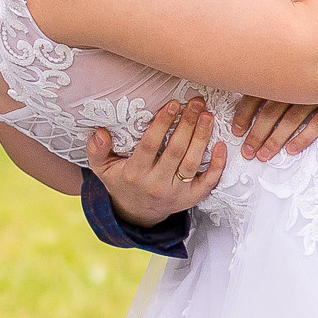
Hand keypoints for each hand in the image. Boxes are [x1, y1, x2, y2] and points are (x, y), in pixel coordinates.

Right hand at [89, 99, 222, 224]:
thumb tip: (99, 132)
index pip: (150, 145)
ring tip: (208, 116)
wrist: (137, 214)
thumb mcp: (102, 169)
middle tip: (196, 103)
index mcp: (135, 174)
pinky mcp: (191, 199)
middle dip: (187, 124)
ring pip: (192, 163)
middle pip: (175, 151)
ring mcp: (176, 194)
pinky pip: (208, 182)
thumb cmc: (122, 182)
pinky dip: (217, 164)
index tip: (173, 104)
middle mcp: (156, 185)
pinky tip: (220, 145)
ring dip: (202, 138)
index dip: (162, 123)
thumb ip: (96, 150)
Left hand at [235, 76, 317, 162]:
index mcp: (286, 73)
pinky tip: (292, 149)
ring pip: (292, 118)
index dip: (245, 113)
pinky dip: (304, 136)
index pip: (259, 93)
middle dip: (257, 132)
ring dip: (276, 138)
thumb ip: (276, 81)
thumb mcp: (298, 70)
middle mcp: (300, 82)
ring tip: (265, 155)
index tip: (237, 131)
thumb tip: (245, 99)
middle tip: (247, 151)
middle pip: (272, 110)